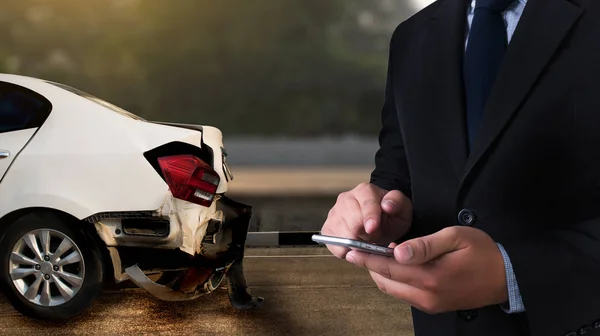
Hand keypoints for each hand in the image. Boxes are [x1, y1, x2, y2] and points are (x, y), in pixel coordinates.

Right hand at [321, 182, 412, 258]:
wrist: (381, 220)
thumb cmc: (391, 215)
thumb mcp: (402, 208)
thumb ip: (397, 203)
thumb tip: (387, 205)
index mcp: (365, 191)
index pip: (366, 204)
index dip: (370, 218)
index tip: (372, 229)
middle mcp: (346, 199)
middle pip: (352, 223)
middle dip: (366, 235)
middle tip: (375, 237)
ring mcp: (334, 214)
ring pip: (342, 236)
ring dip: (356, 243)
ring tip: (365, 239)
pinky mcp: (327, 228)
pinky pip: (334, 245)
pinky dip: (346, 250)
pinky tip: (355, 245)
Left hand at [345, 226, 507, 313]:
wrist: (507, 277)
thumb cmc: (483, 252)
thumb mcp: (455, 238)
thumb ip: (424, 245)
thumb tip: (396, 251)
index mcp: (430, 277)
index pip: (388, 267)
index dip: (367, 257)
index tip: (351, 248)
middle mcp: (426, 295)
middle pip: (386, 281)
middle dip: (370, 265)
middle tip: (359, 249)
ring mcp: (429, 304)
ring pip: (393, 289)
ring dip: (381, 273)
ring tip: (374, 254)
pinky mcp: (433, 306)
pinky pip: (404, 294)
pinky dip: (394, 280)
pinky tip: (395, 265)